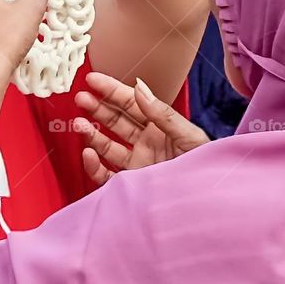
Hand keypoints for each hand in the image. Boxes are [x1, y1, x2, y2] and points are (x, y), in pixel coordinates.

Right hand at [75, 72, 209, 185]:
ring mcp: (137, 164)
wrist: (207, 203)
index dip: (111, 91)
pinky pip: (106, 175)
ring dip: (92, 133)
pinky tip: (88, 153)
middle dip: (98, 108)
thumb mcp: (189, 136)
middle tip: (80, 98)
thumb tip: (138, 87)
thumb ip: (162, 114)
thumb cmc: (206, 166)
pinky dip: (94, 166)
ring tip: (78, 123)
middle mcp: (145, 143)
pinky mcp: (131, 185)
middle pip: (116, 121)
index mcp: (159, 126)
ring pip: (107, 145)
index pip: (131, 103)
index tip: (92, 80)